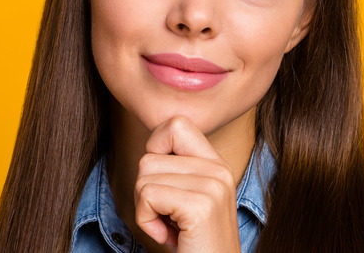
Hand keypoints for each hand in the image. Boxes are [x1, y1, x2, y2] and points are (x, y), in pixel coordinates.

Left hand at [134, 116, 241, 252]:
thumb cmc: (192, 246)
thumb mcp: (186, 200)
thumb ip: (177, 170)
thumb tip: (150, 143)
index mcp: (217, 164)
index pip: (175, 124)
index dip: (155, 150)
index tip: (164, 185)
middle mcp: (219, 170)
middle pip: (150, 154)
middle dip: (145, 189)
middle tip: (168, 216)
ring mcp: (213, 186)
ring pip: (144, 174)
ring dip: (145, 208)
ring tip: (170, 227)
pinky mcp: (201, 206)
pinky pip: (147, 195)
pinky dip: (147, 221)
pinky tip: (168, 237)